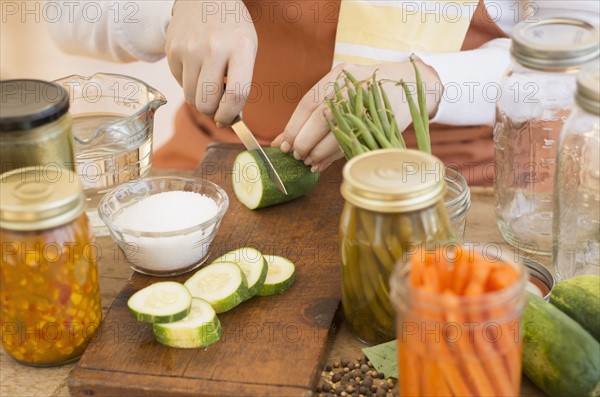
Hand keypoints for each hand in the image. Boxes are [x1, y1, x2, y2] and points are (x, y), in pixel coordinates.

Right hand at [165, 0, 256, 126]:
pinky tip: (197, 67)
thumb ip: (241, 82)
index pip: (237, 94)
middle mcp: (213, 48)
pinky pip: (179, 84)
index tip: (228, 120)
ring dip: (200, 99)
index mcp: (240, 47)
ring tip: (208, 84)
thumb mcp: (247, 49)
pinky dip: (189, 84)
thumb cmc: (231, 28)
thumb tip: (229, 117)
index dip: (231, 115)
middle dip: (212, 112)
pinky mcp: (172, 50)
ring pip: (191, 98)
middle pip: (207, 102)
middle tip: (217, 107)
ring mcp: (189, 48)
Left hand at [271, 60, 441, 171]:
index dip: (294, 126)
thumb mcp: (342, 92)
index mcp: (339, 76)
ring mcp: (371, 104)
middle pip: (321, 118)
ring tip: (310, 162)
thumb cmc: (366, 93)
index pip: (309, 103)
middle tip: (297, 156)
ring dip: (319, 152)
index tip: (284, 144)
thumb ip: (314, 113)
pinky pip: (353, 141)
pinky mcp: (381, 120)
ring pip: (337, 132)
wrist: (411, 85)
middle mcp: (355, 87)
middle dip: (305, 142)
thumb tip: (282, 141)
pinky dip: (334, 156)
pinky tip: (324, 163)